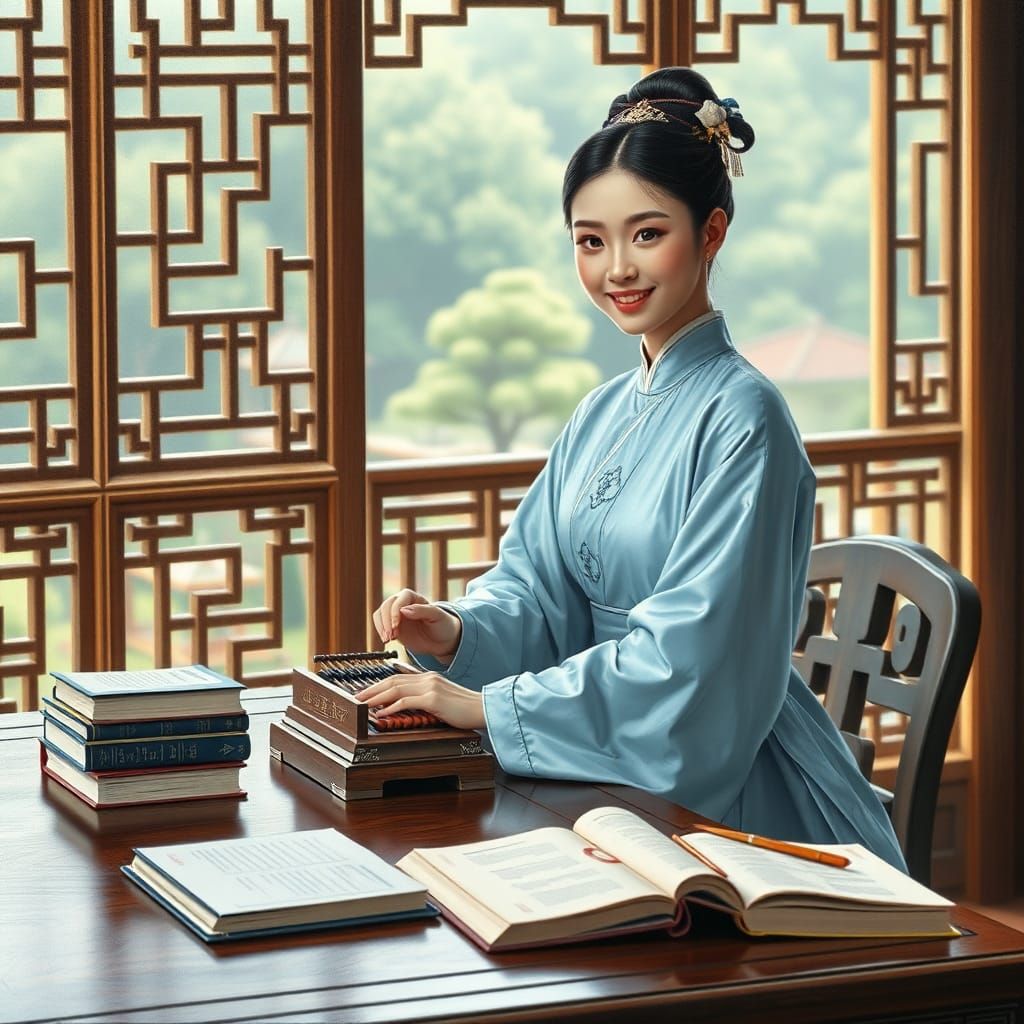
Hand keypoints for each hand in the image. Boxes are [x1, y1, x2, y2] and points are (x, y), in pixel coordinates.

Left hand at [356, 666, 484, 730]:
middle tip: (358, 697)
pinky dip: (390, 707)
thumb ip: (425, 699)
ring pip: (396, 689)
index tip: (367, 693)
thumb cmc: (464, 708)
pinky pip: (406, 702)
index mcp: (428, 677)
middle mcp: (427, 678)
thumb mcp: (442, 700)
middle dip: (372, 689)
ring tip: (363, 705)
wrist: (483, 708)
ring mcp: (430, 687)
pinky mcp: (433, 699)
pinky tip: (381, 714)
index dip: (380, 684)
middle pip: (393, 680)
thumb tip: (405, 708)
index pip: (398, 678)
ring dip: (376, 697)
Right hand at [372, 588, 461, 660]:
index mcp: (413, 597)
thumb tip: (403, 610)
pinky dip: (380, 631)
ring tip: (388, 639)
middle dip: (386, 622)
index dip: (394, 612)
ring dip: (381, 627)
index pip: (399, 600)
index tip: (395, 625)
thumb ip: (422, 611)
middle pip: (386, 606)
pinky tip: (387, 639)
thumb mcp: (437, 616)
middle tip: (391, 636)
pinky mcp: (391, 625)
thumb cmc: (442, 625)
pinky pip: (379, 625)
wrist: (441, 640)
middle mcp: (402, 603)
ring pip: (380, 614)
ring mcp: (395, 614)